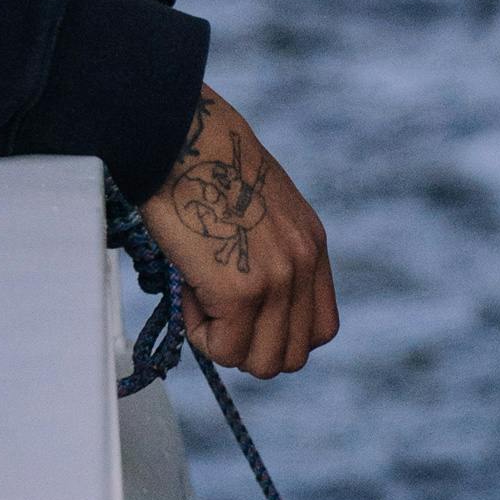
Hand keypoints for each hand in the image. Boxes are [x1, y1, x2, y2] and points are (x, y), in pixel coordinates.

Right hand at [137, 86, 335, 378]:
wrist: (180, 136)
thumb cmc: (203, 162)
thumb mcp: (261, 206)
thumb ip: (270, 252)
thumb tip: (243, 301)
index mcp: (311, 244)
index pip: (320, 330)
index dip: (278, 334)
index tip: (242, 311)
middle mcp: (303, 265)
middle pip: (291, 356)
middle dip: (248, 343)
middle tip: (214, 306)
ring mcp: (277, 281)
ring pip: (260, 362)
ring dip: (224, 341)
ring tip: (198, 293)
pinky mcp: (240, 292)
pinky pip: (223, 348)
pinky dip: (199, 331)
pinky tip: (187, 288)